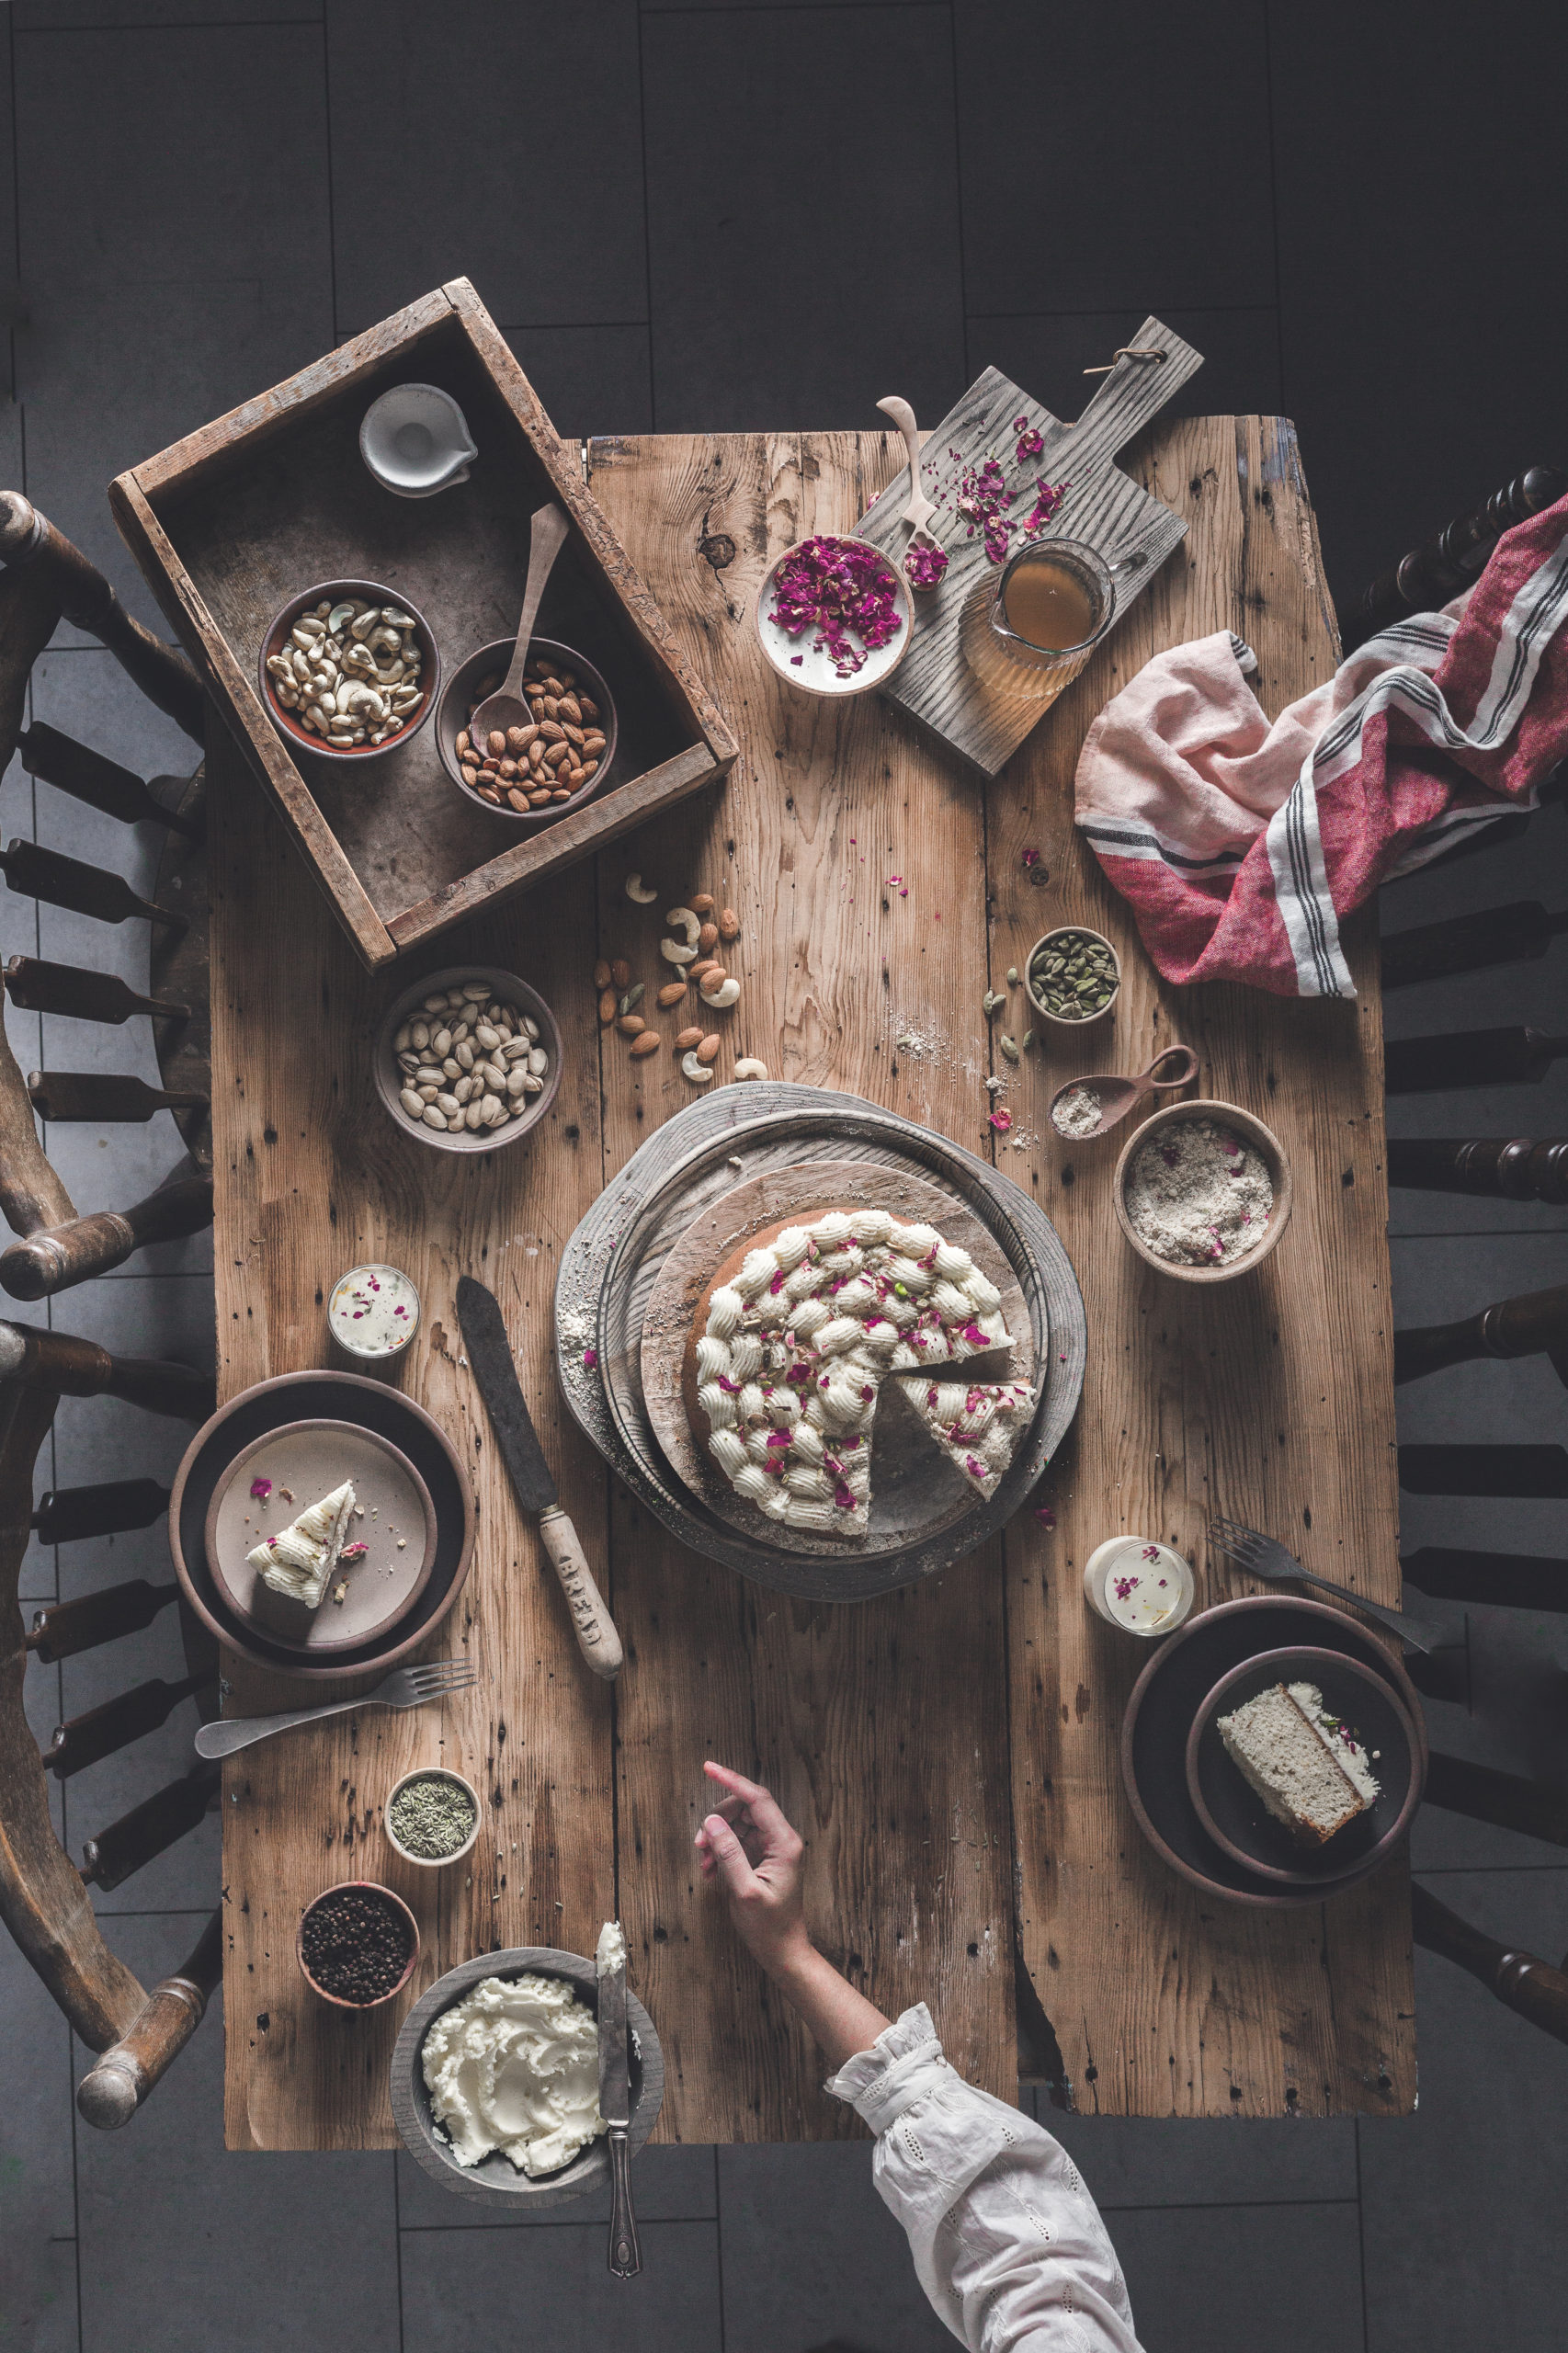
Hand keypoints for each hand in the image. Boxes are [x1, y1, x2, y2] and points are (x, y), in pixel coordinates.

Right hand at [694, 1761, 810, 1980]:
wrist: (783, 1952)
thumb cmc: (769, 1927)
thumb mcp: (744, 1892)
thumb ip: (728, 1854)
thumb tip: (712, 1821)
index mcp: (784, 1842)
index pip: (757, 1798)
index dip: (731, 1780)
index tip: (708, 1767)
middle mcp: (781, 1840)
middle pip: (745, 1810)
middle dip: (718, 1820)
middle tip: (699, 1844)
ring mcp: (772, 1849)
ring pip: (739, 1825)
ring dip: (716, 1839)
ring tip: (703, 1864)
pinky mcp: (763, 1860)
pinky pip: (738, 1843)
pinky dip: (720, 1852)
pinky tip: (709, 1872)